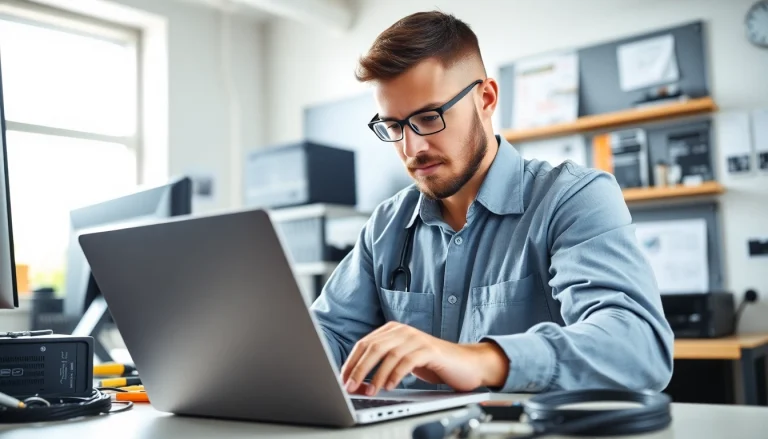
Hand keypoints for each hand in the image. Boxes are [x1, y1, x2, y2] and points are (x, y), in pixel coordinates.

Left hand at [340, 321, 508, 395]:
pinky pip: (406, 361)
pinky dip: (395, 375)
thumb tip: (355, 380)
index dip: (351, 361)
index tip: (342, 378)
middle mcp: (403, 331)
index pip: (364, 343)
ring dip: (375, 375)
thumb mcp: (402, 361)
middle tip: (349, 386)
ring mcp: (416, 338)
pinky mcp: (429, 350)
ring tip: (369, 391)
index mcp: (392, 330)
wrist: (465, 364)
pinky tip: (389, 386)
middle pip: (373, 347)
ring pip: (388, 354)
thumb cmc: (432, 364)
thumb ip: (382, 364)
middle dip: (358, 368)